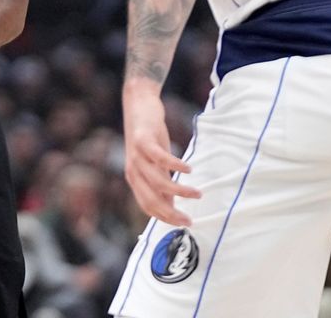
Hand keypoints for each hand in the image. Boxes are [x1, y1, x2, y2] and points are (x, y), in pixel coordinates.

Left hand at [122, 78, 199, 226]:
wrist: (138, 105)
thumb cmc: (149, 137)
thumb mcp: (153, 164)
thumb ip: (160, 184)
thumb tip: (171, 206)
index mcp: (135, 179)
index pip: (147, 206)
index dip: (164, 217)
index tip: (183, 224)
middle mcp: (133, 170)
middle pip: (151, 199)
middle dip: (171, 213)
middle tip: (189, 220)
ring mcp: (137, 156)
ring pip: (158, 182)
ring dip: (179, 191)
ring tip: (197, 194)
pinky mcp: (143, 140)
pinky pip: (160, 158)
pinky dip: (175, 166)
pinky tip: (189, 170)